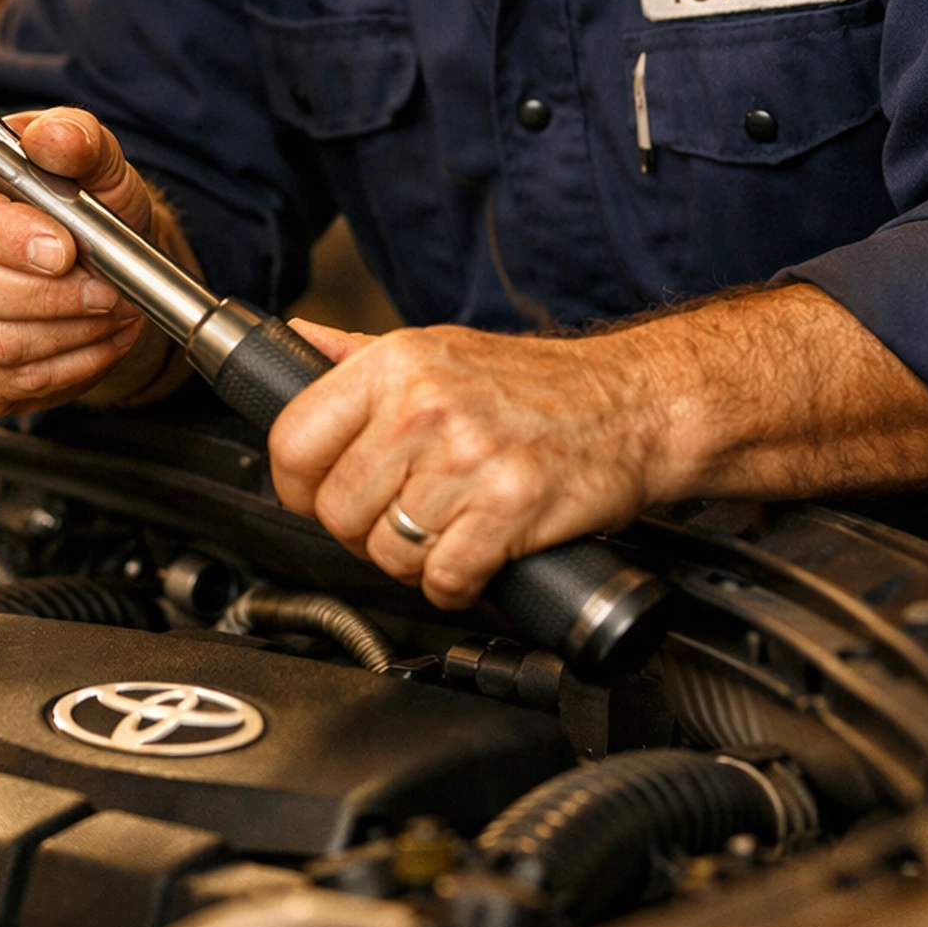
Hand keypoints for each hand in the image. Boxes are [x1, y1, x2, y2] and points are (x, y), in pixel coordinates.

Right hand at [0, 108, 163, 413]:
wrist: (84, 257)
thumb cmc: (73, 200)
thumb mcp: (88, 157)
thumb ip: (76, 139)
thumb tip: (57, 138)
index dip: (7, 237)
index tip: (66, 250)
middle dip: (51, 297)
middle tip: (108, 292)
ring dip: (67, 336)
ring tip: (114, 315)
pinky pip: (3, 385)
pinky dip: (64, 370)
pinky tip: (97, 344)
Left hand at [268, 322, 668, 607]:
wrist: (634, 404)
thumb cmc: (539, 384)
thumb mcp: (439, 347)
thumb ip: (358, 355)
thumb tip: (293, 341)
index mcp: (396, 363)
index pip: (293, 441)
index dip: (299, 485)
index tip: (319, 496)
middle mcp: (425, 405)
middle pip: (336, 511)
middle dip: (363, 532)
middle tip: (401, 519)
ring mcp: (468, 458)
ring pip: (388, 552)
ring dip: (415, 560)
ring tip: (447, 532)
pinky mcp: (510, 507)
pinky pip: (444, 578)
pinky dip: (457, 585)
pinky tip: (476, 558)